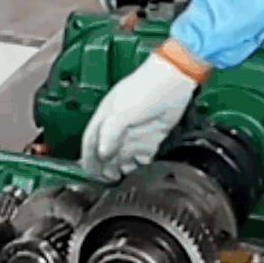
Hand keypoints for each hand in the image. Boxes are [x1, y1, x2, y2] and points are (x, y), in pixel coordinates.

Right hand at [80, 47, 199, 180]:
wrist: (175, 80)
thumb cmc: (147, 87)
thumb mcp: (122, 110)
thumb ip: (110, 132)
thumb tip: (102, 153)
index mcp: (106, 116)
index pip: (91, 141)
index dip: (88, 158)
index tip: (89, 174)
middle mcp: (119, 126)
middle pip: (107, 152)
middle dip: (105, 167)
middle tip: (107, 181)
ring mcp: (135, 131)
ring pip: (124, 155)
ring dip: (122, 168)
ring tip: (122, 178)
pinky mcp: (153, 135)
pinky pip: (143, 154)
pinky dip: (141, 163)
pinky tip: (141, 168)